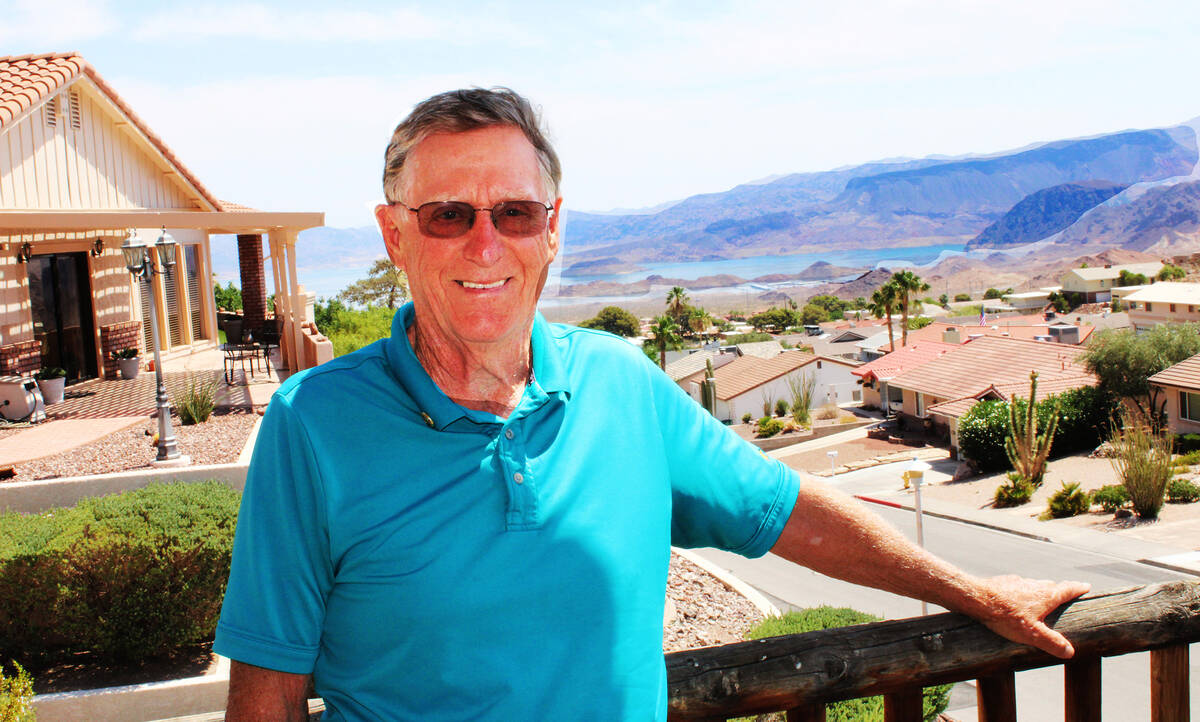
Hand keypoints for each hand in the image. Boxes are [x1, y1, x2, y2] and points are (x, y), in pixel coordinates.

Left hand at [972, 575, 1090, 658]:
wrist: (976, 598)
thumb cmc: (1005, 616)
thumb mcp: (1032, 634)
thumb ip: (1052, 642)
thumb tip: (1070, 651)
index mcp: (1045, 595)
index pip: (1067, 590)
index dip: (1077, 589)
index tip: (1086, 586)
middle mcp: (1033, 585)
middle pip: (1051, 586)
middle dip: (1060, 591)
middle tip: (1066, 594)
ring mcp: (1017, 582)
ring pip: (1034, 586)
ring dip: (1040, 592)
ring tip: (1042, 600)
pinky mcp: (1002, 583)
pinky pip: (1017, 588)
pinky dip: (1022, 594)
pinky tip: (1016, 601)